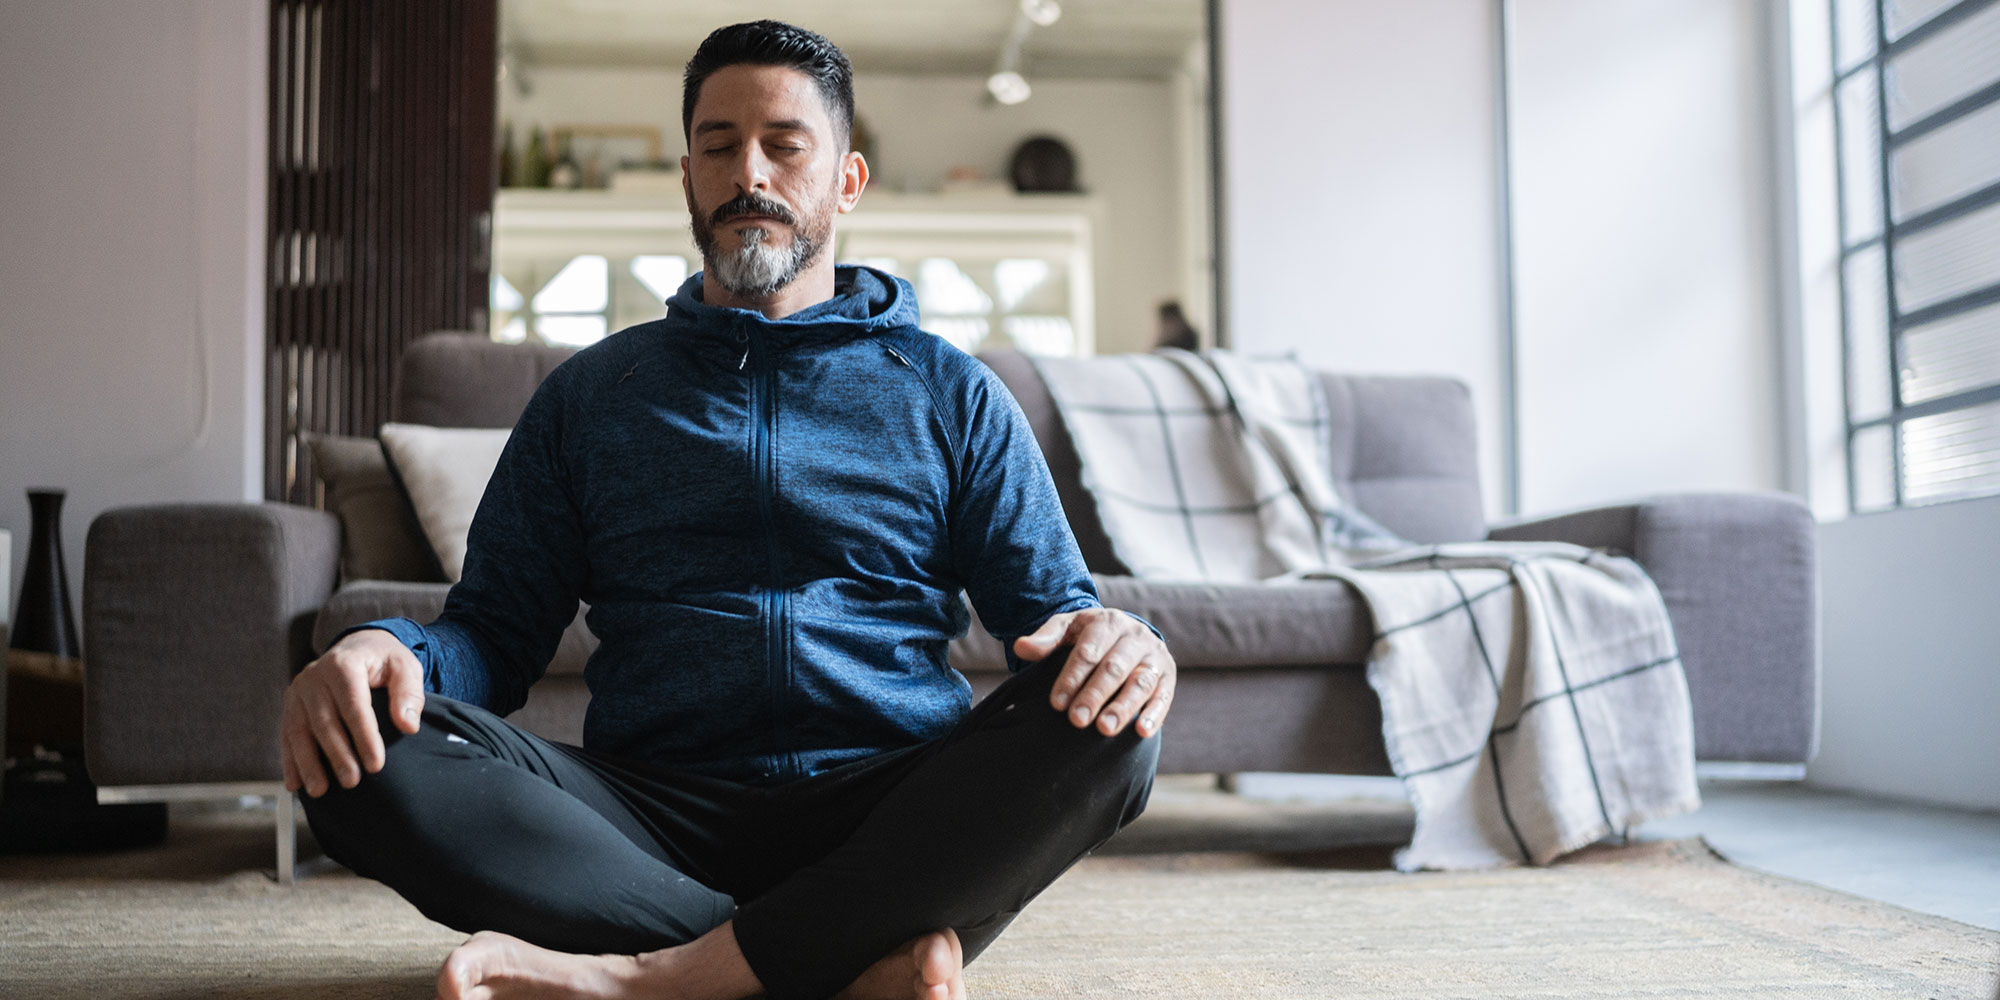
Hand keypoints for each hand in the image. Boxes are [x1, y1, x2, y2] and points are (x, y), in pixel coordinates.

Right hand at [280, 628, 424, 797]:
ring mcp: (298, 691)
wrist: (358, 647)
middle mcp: (314, 676)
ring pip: (300, 731)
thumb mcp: (405, 666)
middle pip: (324, 721)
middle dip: (337, 754)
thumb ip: (409, 693)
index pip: (353, 705)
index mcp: (343, 664)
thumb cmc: (384, 661)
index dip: (364, 736)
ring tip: (320, 791)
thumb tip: (408, 726)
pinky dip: (290, 761)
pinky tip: (295, 785)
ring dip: (308, 763)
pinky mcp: (290, 705)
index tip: (376, 765)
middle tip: (352, 782)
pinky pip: (287, 735)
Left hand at [1013, 607, 1174, 737]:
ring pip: (1140, 683)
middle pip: (1114, 668)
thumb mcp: (1066, 629)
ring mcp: (1154, 657)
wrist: (1125, 633)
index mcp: (1108, 622)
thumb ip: (1045, 639)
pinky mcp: (1168, 676)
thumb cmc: (1088, 636)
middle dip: (1094, 694)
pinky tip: (1141, 732)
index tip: (1056, 704)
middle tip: (1077, 720)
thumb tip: (1020, 647)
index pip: (1088, 651)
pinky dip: (1154, 714)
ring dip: (1123, 707)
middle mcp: (1135, 637)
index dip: (1071, 677)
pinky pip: (1164, 696)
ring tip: (1105, 729)